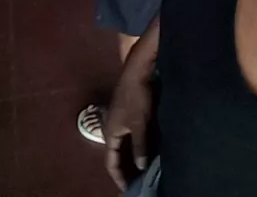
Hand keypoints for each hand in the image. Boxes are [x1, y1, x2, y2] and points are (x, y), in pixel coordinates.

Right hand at [105, 65, 152, 190]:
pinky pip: (129, 133)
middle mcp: (112, 126)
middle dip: (124, 167)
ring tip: (142, 167)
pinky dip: (136, 143)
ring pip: (123, 143)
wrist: (138, 70)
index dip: (118, 175)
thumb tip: (140, 166)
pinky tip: (146, 146)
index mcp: (110, 132)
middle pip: (116, 153)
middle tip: (134, 180)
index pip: (110, 160)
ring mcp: (119, 118)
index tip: (126, 188)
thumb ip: (139, 146)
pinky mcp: (127, 110)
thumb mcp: (139, 124)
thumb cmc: (136, 98)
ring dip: (130, 155)